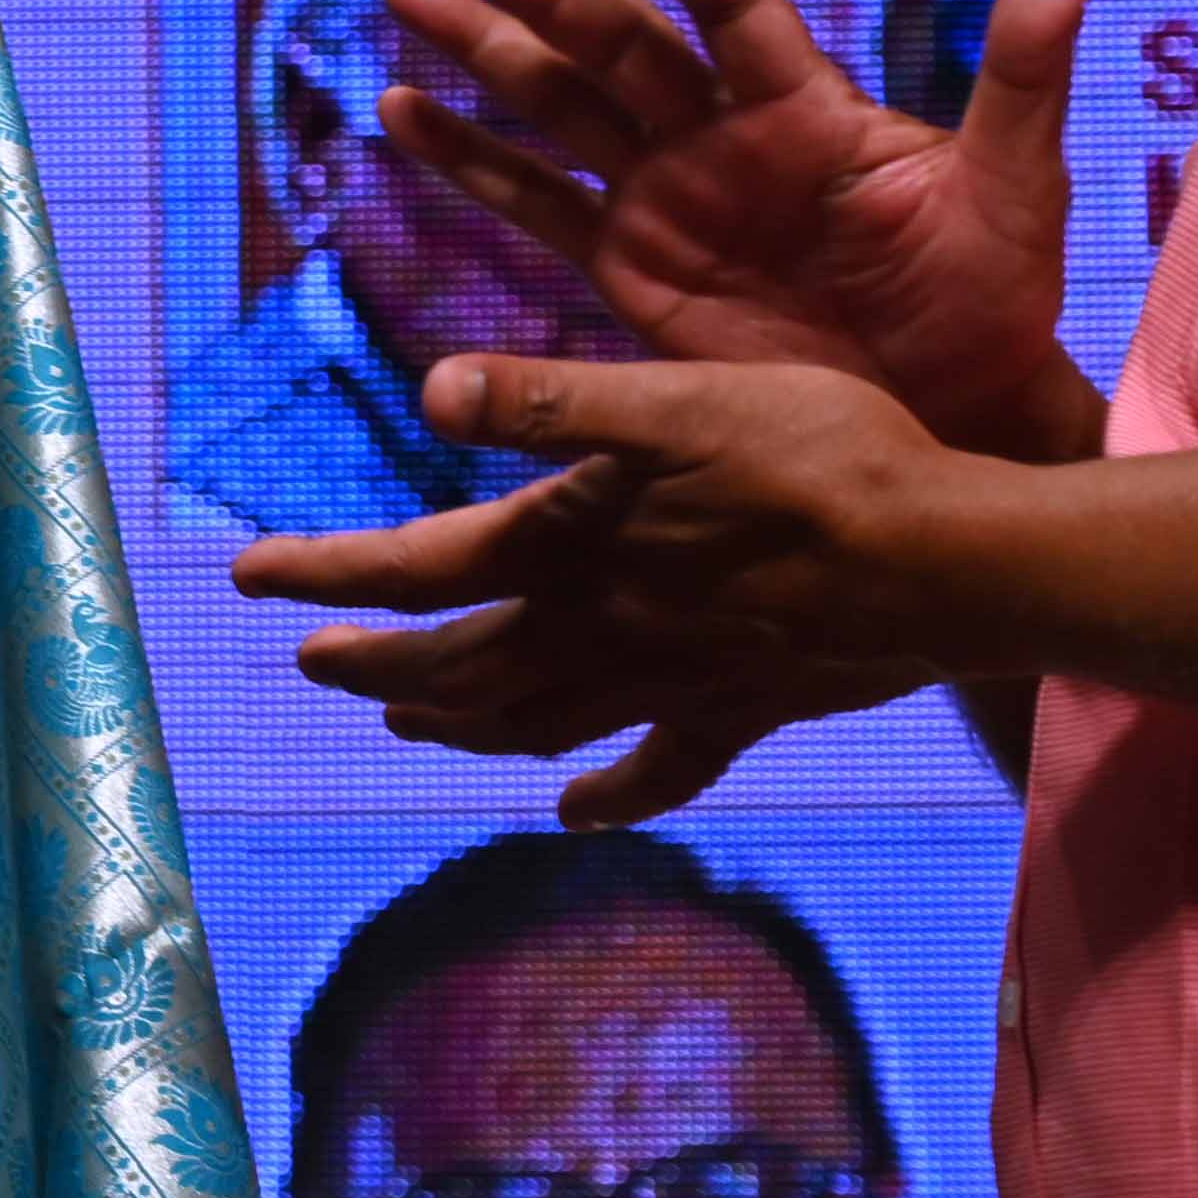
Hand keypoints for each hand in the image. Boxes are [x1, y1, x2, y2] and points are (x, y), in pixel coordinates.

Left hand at [235, 354, 984, 820]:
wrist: (952, 562)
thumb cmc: (819, 457)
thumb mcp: (677, 401)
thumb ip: (552, 399)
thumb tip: (434, 387)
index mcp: (567, 551)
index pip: (410, 568)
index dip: (320, 574)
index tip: (245, 579)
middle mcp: (601, 632)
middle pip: (455, 664)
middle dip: (372, 664)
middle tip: (312, 662)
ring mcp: (671, 683)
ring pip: (535, 722)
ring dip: (460, 723)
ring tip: (406, 723)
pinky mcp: (745, 710)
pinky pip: (660, 770)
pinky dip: (609, 794)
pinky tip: (575, 810)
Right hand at [374, 0, 1094, 460]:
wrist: (946, 408)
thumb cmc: (993, 294)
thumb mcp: (1018, 187)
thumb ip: (1020, 82)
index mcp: (807, 105)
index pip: (735, 7)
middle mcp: (722, 133)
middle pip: (620, 49)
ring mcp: (666, 195)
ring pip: (557, 107)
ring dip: (483, 51)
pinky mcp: (627, 265)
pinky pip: (534, 203)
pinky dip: (467, 160)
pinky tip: (401, 112)